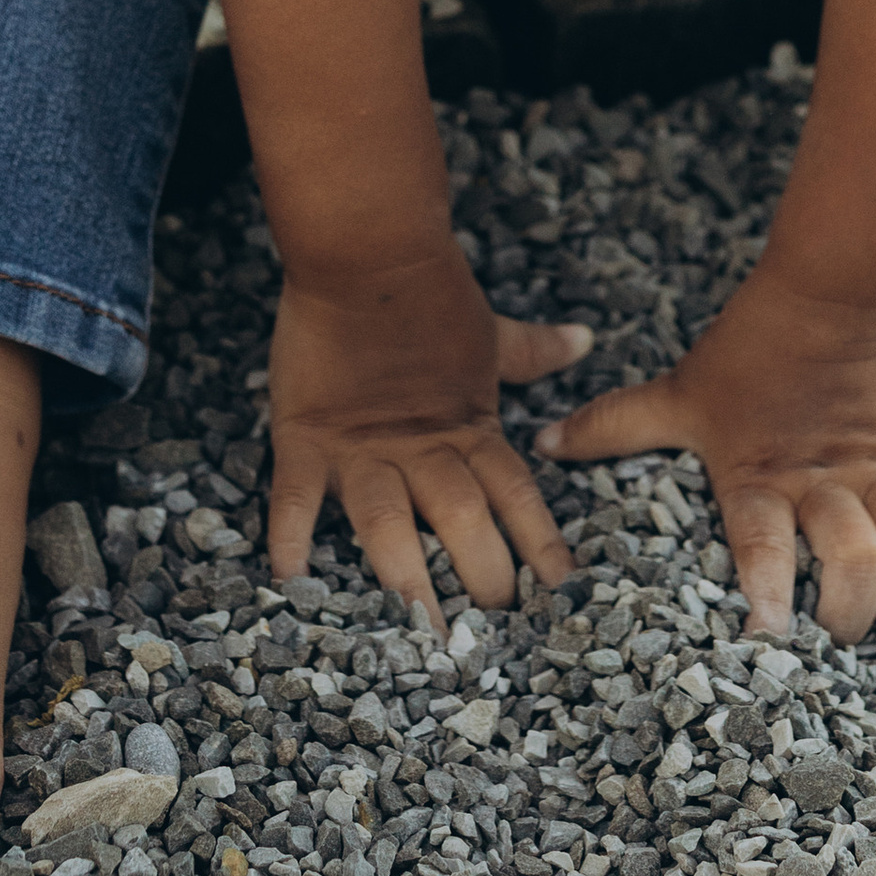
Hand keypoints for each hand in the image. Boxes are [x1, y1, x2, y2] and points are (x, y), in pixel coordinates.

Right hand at [267, 242, 587, 620]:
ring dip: (402, 573)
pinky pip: (296, 494)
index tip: (562, 590)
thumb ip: (531, 351)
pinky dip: (292, 533)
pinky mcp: (307, 435)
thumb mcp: (486, 333)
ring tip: (414, 625)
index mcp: (467, 426)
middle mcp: (420, 446)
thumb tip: (583, 342)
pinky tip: (292, 578)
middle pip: (459, 518)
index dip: (540, 541)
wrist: (367, 246)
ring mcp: (361, 445)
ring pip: (387, 520)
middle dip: (478, 573)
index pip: (515, 494)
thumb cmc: (431, 291)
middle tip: (491, 629)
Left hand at [536, 278, 875, 639]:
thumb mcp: (676, 396)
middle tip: (840, 634)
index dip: (767, 587)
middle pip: (851, 555)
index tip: (770, 635)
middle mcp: (820, 480)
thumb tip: (544, 444)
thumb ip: (614, 425)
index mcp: (758, 476)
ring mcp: (875, 467)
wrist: (818, 294)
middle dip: (852, 609)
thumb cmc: (740, 360)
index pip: (761, 541)